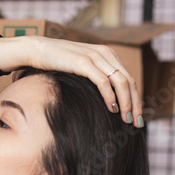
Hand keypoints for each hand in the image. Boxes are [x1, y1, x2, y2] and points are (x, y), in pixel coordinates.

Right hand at [0, 36, 141, 127]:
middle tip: (136, 123)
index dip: (135, 99)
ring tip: (126, 119)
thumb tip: (104, 100)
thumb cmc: (56, 64)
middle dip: (135, 104)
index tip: (136, 117)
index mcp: (107, 55)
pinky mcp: (84, 62)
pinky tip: (112, 108)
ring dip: (126, 102)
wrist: (37, 50)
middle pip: (129, 82)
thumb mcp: (80, 70)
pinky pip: (103, 82)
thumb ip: (93, 78)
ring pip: (120, 82)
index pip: (128, 79)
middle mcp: (105, 54)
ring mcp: (95, 56)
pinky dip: (110, 96)